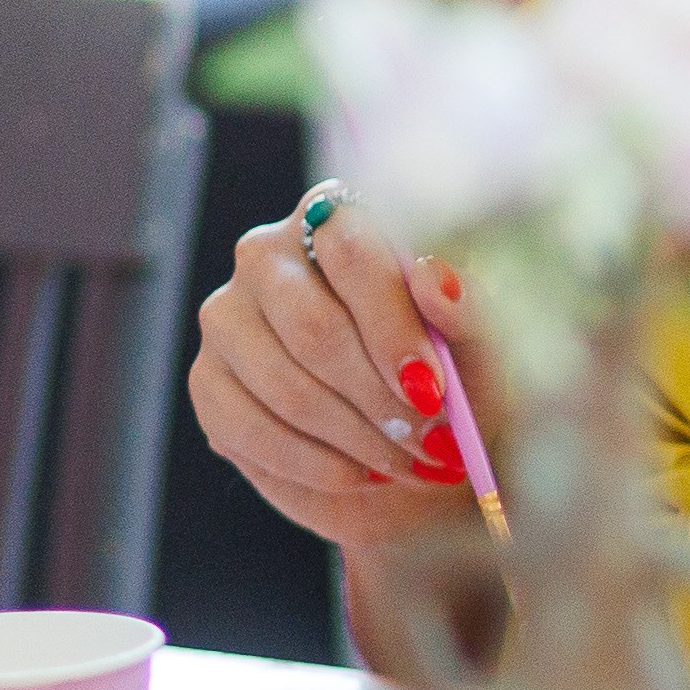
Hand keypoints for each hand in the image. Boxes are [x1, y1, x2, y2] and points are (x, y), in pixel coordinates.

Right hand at [188, 191, 494, 547]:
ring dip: (355, 437)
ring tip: (405, 460)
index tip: (431, 389)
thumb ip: (465, 306)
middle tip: (428, 440)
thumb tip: (437, 277)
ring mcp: (229, 315)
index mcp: (342, 216)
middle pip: (311, 324)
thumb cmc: (456, 379)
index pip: (351, 249)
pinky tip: (360, 472)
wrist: (415, 449)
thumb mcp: (481, 345)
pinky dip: (315, 463)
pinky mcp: (208, 380)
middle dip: (377, 397)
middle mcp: (272, 253)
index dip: (392, 325)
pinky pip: (249, 428)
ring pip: (283, 383)